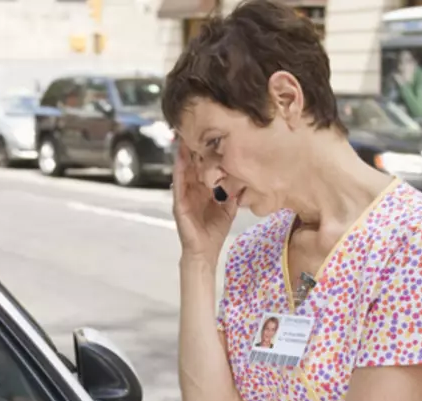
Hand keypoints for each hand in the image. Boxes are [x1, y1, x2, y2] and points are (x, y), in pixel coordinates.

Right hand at [172, 142, 237, 261]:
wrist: (205, 252)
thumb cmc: (214, 232)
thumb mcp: (228, 209)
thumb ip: (233, 194)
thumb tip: (243, 180)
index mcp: (203, 191)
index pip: (204, 167)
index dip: (206, 152)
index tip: (211, 135)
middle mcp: (192, 190)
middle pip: (192, 165)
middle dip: (192, 148)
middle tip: (194, 127)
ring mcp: (184, 196)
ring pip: (183, 170)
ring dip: (182, 154)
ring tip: (183, 136)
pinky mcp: (178, 203)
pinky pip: (178, 183)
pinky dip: (179, 170)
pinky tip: (180, 158)